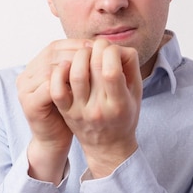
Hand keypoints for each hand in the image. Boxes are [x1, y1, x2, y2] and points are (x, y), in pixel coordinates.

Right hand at [16, 39, 90, 181]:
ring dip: (73, 67)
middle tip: (96, 55)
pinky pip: (48, 87)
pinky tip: (83, 86)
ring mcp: (25, 89)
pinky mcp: (29, 103)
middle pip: (52, 54)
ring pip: (51, 69)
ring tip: (93, 68)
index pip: (56, 46)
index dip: (76, 44)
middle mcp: (26, 74)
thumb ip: (78, 65)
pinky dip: (66, 84)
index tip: (96, 47)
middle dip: (77, 53)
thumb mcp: (73, 83)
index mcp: (35, 65)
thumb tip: (99, 45)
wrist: (55, 139)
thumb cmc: (68, 109)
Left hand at [50, 39, 142, 177]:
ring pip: (75, 74)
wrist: (108, 146)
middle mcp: (98, 109)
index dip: (111, 51)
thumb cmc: (124, 115)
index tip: (112, 50)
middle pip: (93, 67)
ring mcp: (80, 111)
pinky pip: (57, 89)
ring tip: (85, 54)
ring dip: (79, 55)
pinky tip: (68, 65)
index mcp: (119, 104)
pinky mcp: (66, 111)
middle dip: (96, 48)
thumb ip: (130, 67)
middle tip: (98, 47)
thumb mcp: (136, 93)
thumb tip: (117, 46)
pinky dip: (60, 72)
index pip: (111, 70)